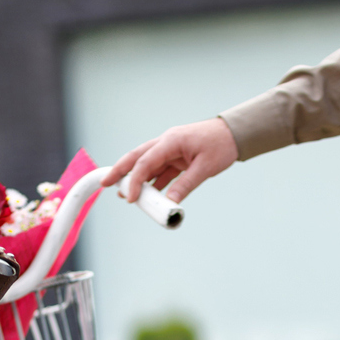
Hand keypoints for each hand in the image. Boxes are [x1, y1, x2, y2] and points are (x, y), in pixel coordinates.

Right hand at [100, 118, 237, 203]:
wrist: (234, 134)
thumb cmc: (221, 145)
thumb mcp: (205, 168)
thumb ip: (185, 186)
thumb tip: (170, 204)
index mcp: (171, 141)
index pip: (145, 162)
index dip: (135, 181)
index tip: (130, 199)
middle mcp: (166, 143)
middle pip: (136, 157)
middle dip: (120, 171)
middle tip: (105, 184)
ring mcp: (170, 149)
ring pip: (146, 164)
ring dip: (135, 179)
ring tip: (125, 195)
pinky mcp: (175, 157)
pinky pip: (159, 171)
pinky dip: (152, 183)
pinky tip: (147, 196)